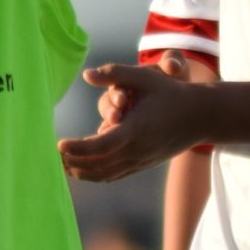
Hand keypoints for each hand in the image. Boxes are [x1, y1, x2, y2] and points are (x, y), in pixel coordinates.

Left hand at [60, 58, 212, 183]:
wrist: (199, 116)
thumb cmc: (170, 92)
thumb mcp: (145, 76)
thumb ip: (115, 73)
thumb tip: (86, 74)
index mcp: (136, 130)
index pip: (101, 145)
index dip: (78, 148)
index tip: (59, 144)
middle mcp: (137, 150)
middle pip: (97, 164)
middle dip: (72, 162)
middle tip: (50, 154)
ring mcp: (140, 161)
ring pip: (103, 174)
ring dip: (80, 171)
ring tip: (59, 163)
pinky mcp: (141, 165)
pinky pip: (113, 176)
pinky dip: (94, 175)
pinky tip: (79, 169)